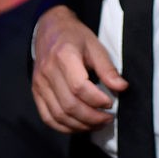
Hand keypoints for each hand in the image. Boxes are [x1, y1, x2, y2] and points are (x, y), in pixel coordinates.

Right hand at [31, 6, 127, 132]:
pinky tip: (80, 126)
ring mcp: (39, 84)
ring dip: (81, 125)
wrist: (49, 30)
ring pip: (59, 115)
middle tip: (107, 118)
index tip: (110, 103)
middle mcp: (48, 71)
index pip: (79, 87)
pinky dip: (64, 127)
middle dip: (92, 117)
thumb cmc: (73, 37)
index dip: (97, 100)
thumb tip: (121, 88)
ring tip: (97, 123)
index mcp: (64, 56)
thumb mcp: (95, 46)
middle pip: (69, 105)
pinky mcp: (36, 92)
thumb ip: (108, 69)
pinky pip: (48, 118)